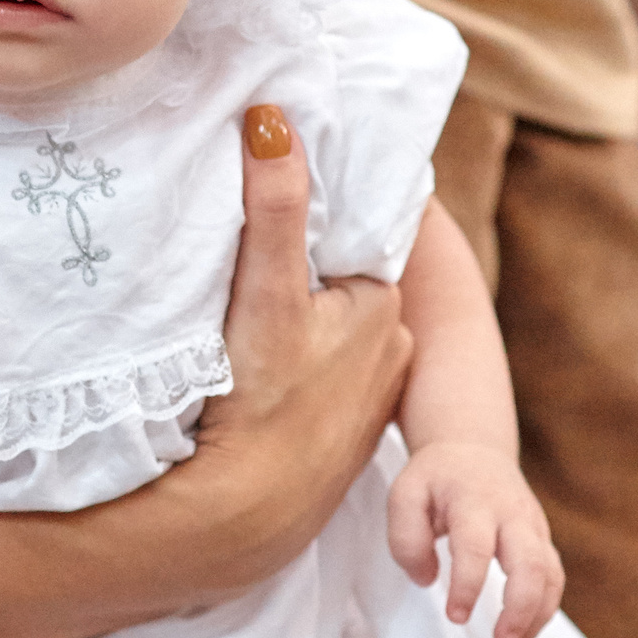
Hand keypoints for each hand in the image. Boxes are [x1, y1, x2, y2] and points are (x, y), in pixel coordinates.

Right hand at [185, 104, 413, 592]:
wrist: (245, 520)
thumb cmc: (259, 401)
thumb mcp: (266, 291)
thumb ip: (275, 205)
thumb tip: (273, 117)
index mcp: (384, 306)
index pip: (353, 240)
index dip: (316, 221)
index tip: (276, 202)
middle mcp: (392, 352)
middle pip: (343, 287)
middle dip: (309, 271)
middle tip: (248, 257)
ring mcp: (368, 403)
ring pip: (332, 337)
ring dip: (302, 325)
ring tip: (247, 320)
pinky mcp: (342, 444)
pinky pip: (322, 383)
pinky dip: (299, 373)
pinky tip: (263, 380)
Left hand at [386, 440, 563, 637]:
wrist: (474, 449)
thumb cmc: (436, 477)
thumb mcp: (405, 494)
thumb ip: (406, 537)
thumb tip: (426, 580)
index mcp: (473, 501)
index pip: (476, 546)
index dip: (468, 584)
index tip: (456, 616)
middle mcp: (511, 514)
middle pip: (530, 562)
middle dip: (521, 607)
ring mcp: (533, 527)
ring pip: (550, 574)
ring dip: (536, 617)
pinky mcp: (542, 541)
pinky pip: (553, 578)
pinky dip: (543, 611)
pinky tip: (521, 635)